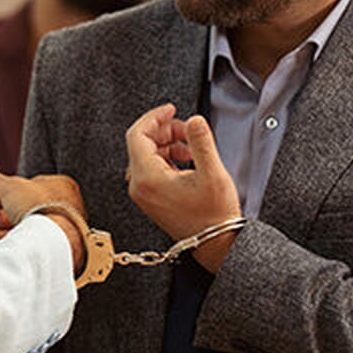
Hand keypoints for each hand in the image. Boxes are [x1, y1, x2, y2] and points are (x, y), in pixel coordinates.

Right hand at [0, 163, 85, 269]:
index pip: (27, 187)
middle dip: (7, 216)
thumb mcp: (11, 187)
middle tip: (6, 217)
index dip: (8, 194)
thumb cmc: (43, 210)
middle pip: (22, 210)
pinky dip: (17, 245)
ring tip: (12, 231)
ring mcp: (58, 231)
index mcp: (60, 186)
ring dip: (10, 231)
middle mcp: (64, 208)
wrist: (52, 243)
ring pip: (23, 229)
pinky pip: (27, 246)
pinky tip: (16, 244)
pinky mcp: (50, 250)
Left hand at [125, 104, 240, 270]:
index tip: (171, 109)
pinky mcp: (151, 198)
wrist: (215, 243)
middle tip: (189, 131)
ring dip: (168, 144)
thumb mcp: (212, 173)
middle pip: (142, 143)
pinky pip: (152, 168)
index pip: (137, 134)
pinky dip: (167, 157)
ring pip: (147, 154)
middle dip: (166, 131)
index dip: (154, 117)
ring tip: (192, 148)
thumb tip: (193, 120)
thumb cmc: (214, 215)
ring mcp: (144, 193)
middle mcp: (139, 186)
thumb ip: (201, 142)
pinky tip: (188, 161)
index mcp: (147, 178)